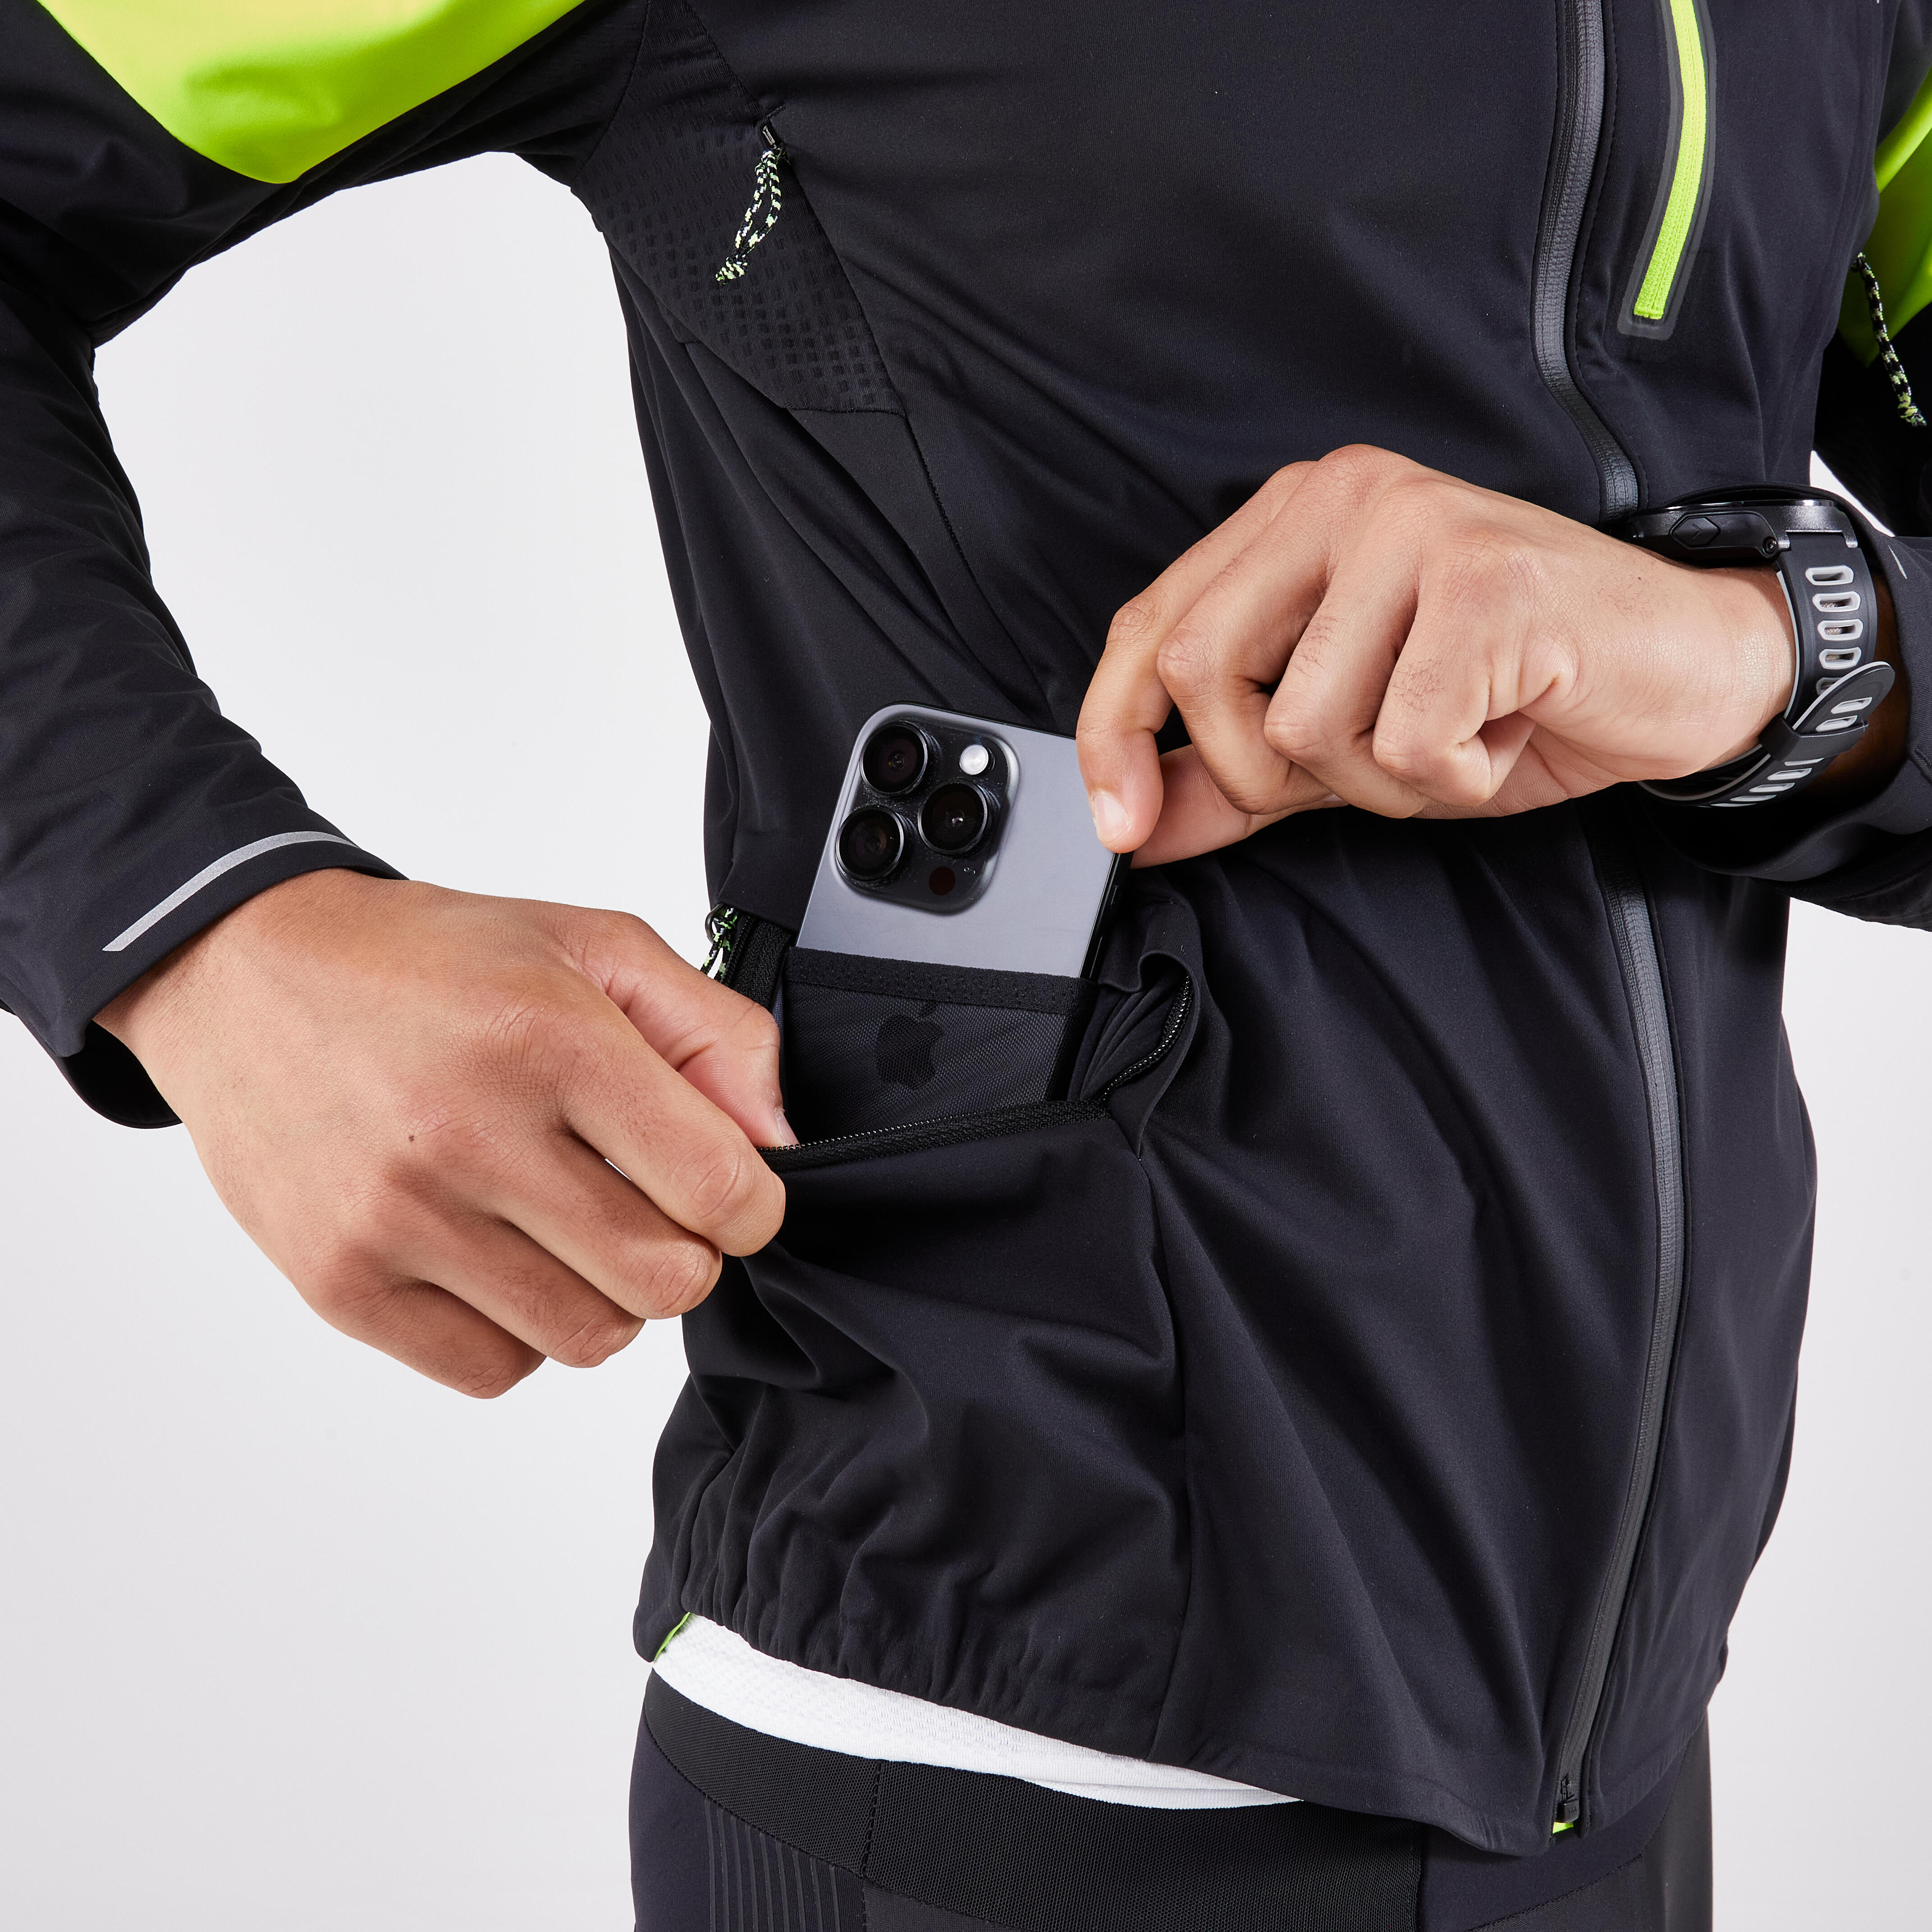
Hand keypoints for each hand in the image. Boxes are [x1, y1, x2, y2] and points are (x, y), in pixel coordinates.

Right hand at [97, 871, 790, 1397]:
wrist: (248, 976)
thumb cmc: (429, 962)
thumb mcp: (594, 946)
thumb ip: (715, 1033)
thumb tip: (777, 1141)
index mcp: (548, 1039)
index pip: (718, 1191)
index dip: (750, 1203)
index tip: (725, 1186)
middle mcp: (469, 1135)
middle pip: (665, 1280)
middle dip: (682, 1251)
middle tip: (641, 1201)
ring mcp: (398, 1220)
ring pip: (587, 1338)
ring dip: (603, 1295)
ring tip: (562, 1222)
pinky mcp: (342, 1283)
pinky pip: (494, 1370)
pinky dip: (520, 1332)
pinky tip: (497, 1255)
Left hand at [1077, 446, 1813, 863]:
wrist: (1686, 667)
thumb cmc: (1513, 695)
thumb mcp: (1348, 745)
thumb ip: (1232, 774)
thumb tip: (1131, 824)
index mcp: (1296, 514)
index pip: (1152, 627)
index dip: (1115, 734)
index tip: (1120, 826)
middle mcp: (1345, 497)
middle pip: (1203, 671)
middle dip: (1264, 770)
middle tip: (1365, 765)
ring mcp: (1417, 528)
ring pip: (1305, 724)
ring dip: (1381, 779)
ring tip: (1459, 731)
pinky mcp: (1484, 585)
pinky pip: (1405, 743)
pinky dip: (1455, 777)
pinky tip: (1508, 728)